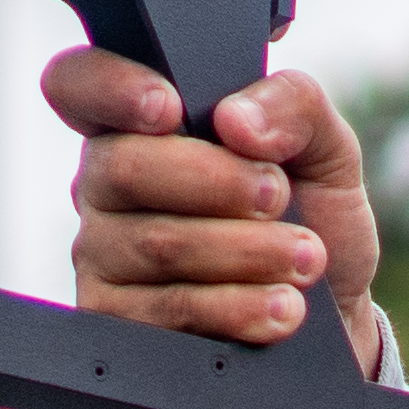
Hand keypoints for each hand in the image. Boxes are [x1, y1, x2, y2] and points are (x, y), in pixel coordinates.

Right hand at [48, 47, 381, 368]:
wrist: (331, 313)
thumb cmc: (312, 219)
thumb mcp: (324, 148)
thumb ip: (294, 106)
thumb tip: (236, 118)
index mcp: (140, 126)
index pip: (77, 84)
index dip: (109, 88)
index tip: (172, 108)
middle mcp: (106, 188)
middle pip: (123, 168)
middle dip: (218, 182)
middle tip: (278, 197)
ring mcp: (104, 257)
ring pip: (156, 244)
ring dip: (246, 250)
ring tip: (305, 259)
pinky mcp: (120, 323)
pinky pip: (168, 310)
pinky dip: (237, 306)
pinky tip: (281, 307)